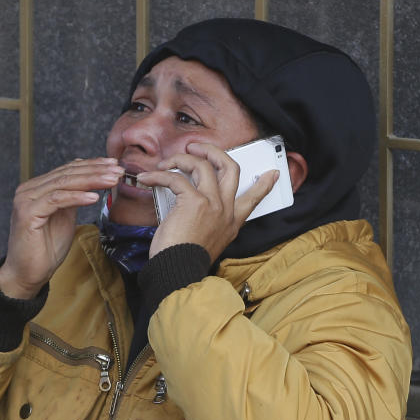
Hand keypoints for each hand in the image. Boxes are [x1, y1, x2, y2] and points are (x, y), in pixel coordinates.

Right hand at [0, 158, 121, 298]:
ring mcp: (26, 200)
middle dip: (96, 171)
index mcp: (36, 188)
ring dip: (91, 180)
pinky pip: (56, 200)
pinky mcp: (27, 213)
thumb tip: (90, 182)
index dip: (92, 165)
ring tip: (111, 180)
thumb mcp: (65, 218)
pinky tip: (94, 197)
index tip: (114, 165)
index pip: (67, 170)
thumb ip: (72, 199)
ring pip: (63, 183)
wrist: (28, 274)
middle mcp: (28, 190)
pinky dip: (76, 197)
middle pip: (67, 174)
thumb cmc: (45, 250)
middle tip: (118, 170)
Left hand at [137, 143, 278, 261]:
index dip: (263, 185)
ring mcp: (213, 204)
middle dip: (213, 151)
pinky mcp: (194, 202)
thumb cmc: (183, 259)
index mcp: (231, 222)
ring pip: (203, 166)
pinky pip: (176, 178)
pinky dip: (159, 175)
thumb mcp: (205, 241)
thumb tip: (190, 204)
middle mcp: (226, 210)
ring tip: (166, 163)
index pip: (253, 199)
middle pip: (230, 168)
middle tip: (196, 148)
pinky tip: (147, 178)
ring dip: (182, 159)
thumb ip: (206, 221)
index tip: (272, 173)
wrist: (179, 271)